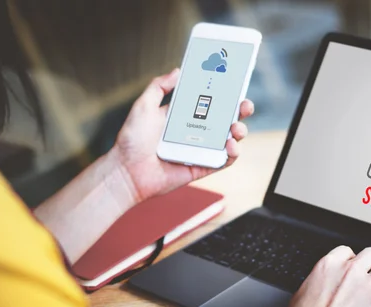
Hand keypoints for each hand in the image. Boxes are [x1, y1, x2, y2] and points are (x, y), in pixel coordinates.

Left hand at [111, 68, 254, 201]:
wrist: (126, 171)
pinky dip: (233, 153)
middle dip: (240, 110)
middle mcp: (196, 132)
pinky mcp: (202, 167)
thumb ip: (159, 87)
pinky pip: (224, 160)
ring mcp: (201, 150)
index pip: (210, 101)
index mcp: (184, 115)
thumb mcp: (143, 106)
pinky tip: (231, 145)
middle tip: (245, 105)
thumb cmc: (132, 140)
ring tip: (235, 128)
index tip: (235, 82)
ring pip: (230, 139)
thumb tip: (178, 70)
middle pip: (226, 118)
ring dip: (240, 131)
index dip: (225, 93)